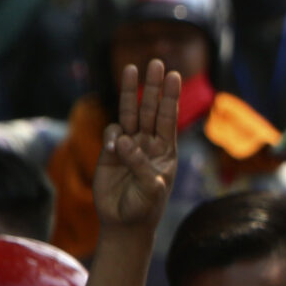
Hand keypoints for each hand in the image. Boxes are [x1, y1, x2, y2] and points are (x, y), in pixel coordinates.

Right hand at [95, 60, 180, 230]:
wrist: (125, 223)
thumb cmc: (145, 208)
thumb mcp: (150, 189)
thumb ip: (140, 165)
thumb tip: (124, 141)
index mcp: (166, 151)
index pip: (169, 118)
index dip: (171, 96)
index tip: (176, 75)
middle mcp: (149, 144)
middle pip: (151, 109)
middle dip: (153, 86)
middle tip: (156, 62)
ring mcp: (129, 147)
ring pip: (130, 114)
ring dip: (130, 92)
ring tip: (131, 68)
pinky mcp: (110, 153)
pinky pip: (111, 135)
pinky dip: (113, 135)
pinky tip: (116, 147)